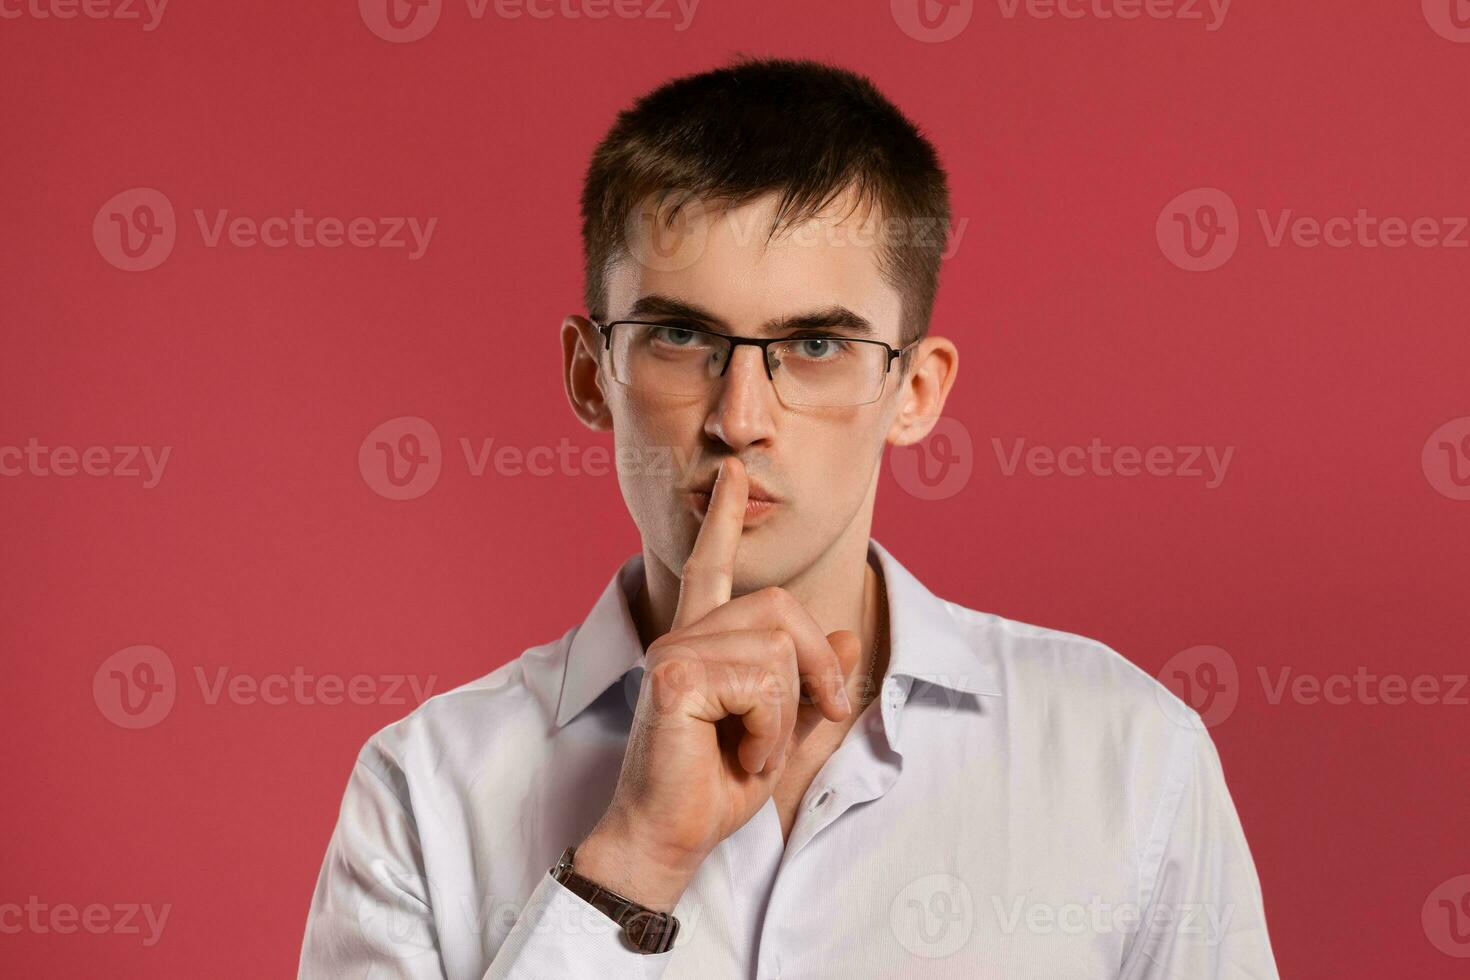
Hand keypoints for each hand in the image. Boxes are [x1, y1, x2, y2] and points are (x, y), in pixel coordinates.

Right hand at [576, 457, 859, 910]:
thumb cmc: (714, 793)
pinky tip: (739, 756)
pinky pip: (760, 683)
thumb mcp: (784, 737)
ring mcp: (671, 651)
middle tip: (817, 716)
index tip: (733, 478)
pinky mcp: (673, 675)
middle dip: (816, 667)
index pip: (711, 568)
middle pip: (779, 609)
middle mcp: (680, 637)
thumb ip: (813, 687)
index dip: (725, 523)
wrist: (669, 841)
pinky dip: (769, 731)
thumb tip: (844, 634)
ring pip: (776, 649)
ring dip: (785, 713)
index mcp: (698, 644)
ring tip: (752, 751)